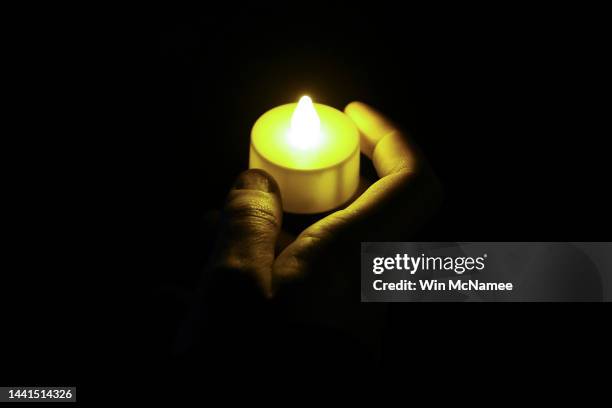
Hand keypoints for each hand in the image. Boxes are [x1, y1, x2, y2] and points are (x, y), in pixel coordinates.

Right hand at [208, 101, 441, 299]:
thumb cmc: (258, 355)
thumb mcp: (234, 286)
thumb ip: (247, 224)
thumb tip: (256, 183)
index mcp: (357, 255)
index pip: (411, 179)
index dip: (389, 136)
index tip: (350, 115)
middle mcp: (371, 276)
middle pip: (369, 203)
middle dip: (319, 179)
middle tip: (270, 178)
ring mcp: (358, 303)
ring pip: (335, 240)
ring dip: (287, 223)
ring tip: (218, 229)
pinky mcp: (338, 322)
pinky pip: (319, 271)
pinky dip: (283, 256)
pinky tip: (228, 270)